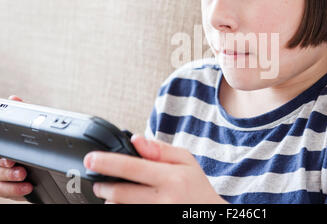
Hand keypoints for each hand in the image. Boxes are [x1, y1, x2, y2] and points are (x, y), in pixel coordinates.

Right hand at [0, 96, 32, 200]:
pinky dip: (15, 191)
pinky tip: (27, 189)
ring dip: (10, 183)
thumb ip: (18, 114)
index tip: (10, 160)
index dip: (2, 158)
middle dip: (6, 172)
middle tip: (21, 171)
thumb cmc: (20, 139)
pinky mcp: (5, 187)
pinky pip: (5, 193)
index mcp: (0, 147)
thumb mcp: (18, 126)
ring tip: (25, 179)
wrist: (26, 158)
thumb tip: (14, 99)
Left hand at [83, 135, 228, 203]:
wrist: (208, 214)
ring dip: (111, 199)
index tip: (90, 159)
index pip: (133, 168)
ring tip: (115, 191)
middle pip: (120, 193)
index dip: (108, 162)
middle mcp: (163, 199)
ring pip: (120, 207)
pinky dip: (120, 207)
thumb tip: (136, 139)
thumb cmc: (196, 187)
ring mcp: (157, 213)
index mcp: (171, 177)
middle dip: (104, 185)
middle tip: (100, 181)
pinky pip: (127, 214)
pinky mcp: (152, 221)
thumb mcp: (187, 160)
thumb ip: (160, 149)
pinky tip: (124, 201)